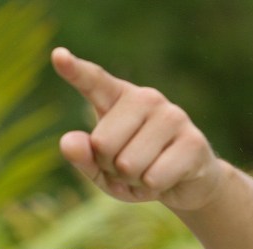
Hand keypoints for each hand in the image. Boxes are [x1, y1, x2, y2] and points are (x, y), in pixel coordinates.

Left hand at [51, 47, 224, 212]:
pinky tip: (167, 176)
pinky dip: (153, 188)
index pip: (94, 81)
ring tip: (148, 170)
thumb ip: (83, 157)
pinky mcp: (193, 141)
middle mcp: (147, 98)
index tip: (58, 56)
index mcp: (118, 99)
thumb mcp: (102, 171)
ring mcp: (173, 116)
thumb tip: (67, 142)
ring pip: (128, 165)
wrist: (185, 183)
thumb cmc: (135, 172)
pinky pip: (153, 178)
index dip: (75, 70)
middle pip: (102, 144)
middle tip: (128, 166)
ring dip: (133, 180)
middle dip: (110, 167)